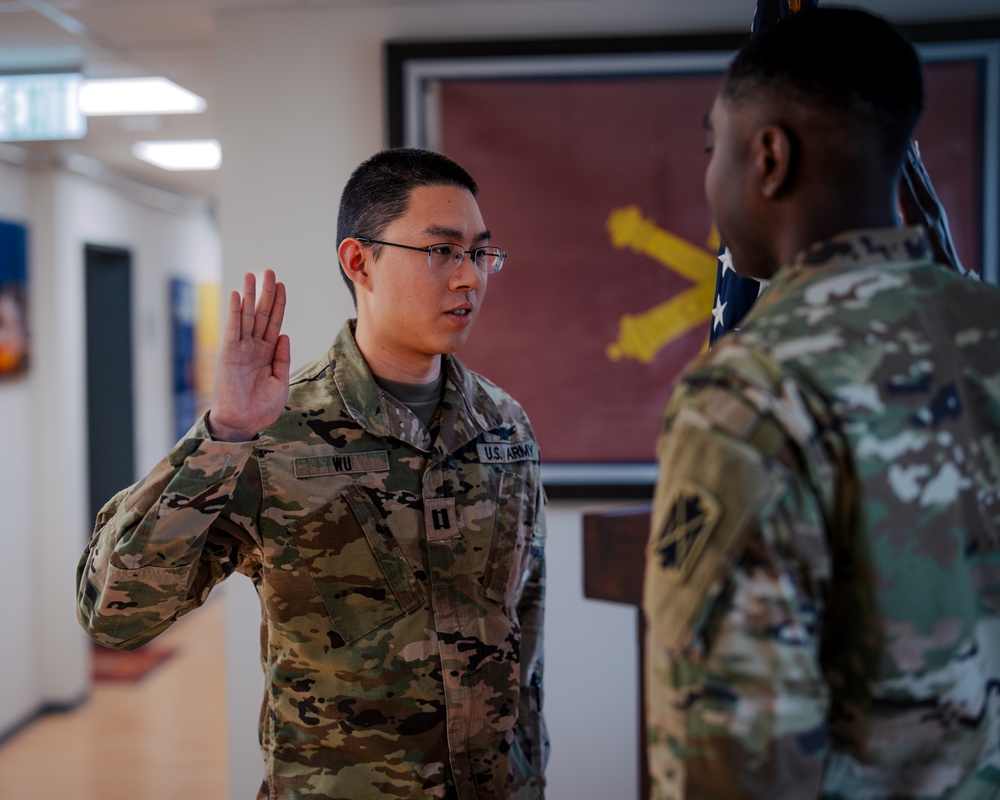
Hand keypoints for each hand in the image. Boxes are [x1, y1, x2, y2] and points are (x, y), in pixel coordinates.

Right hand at [207, 269, 290, 441]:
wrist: (243, 422)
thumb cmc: (261, 407)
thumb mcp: (280, 381)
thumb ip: (282, 358)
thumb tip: (284, 334)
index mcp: (267, 353)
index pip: (274, 323)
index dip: (279, 304)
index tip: (282, 285)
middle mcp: (253, 347)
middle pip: (261, 313)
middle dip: (265, 292)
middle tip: (269, 271)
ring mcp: (240, 348)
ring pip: (247, 316)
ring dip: (249, 295)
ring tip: (252, 275)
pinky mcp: (228, 352)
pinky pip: (233, 327)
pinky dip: (235, 311)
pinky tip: (238, 295)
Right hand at [898, 139, 969, 276]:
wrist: (951, 281)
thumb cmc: (928, 280)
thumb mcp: (919, 269)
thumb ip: (914, 256)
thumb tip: (922, 252)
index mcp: (924, 223)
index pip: (908, 191)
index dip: (899, 170)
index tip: (889, 150)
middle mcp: (932, 212)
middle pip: (915, 178)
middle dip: (904, 157)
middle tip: (892, 131)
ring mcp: (935, 211)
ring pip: (920, 178)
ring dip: (911, 158)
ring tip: (902, 136)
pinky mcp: (934, 213)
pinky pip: (923, 185)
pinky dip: (916, 169)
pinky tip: (912, 156)